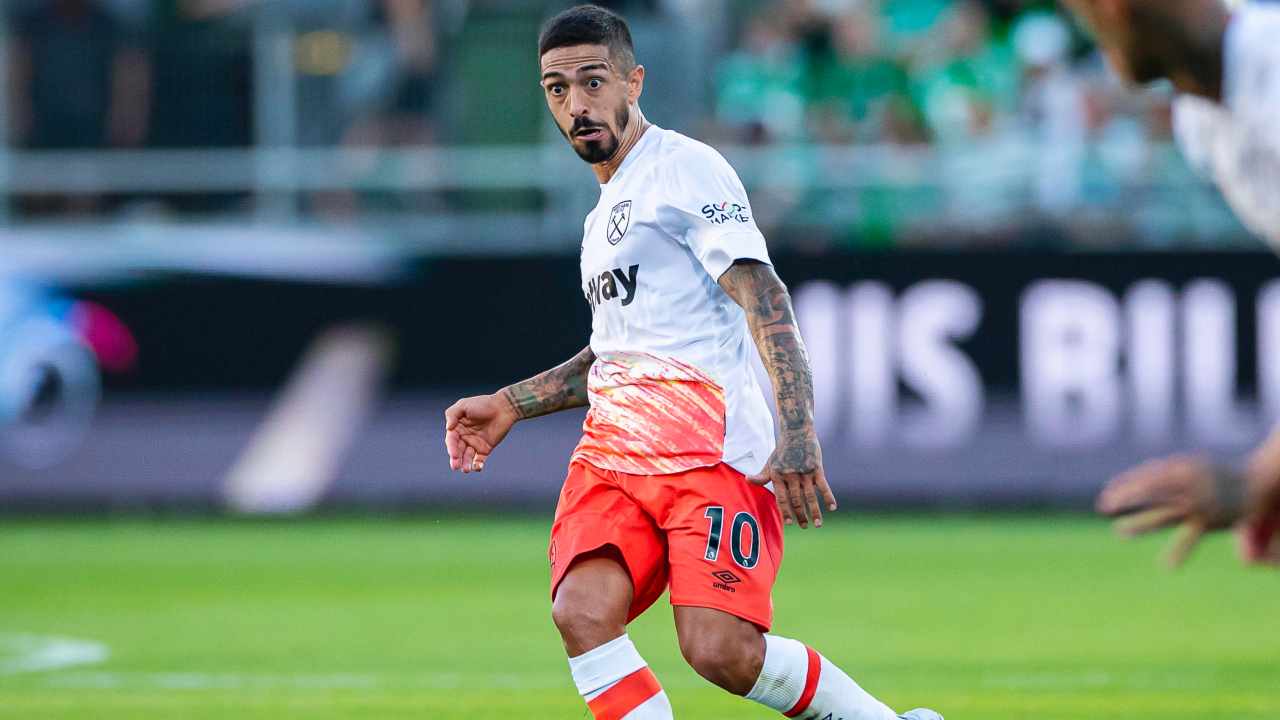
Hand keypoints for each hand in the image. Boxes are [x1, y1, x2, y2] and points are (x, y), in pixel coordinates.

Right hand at [444, 393, 518, 472]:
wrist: (504, 408)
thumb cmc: (483, 404)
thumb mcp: (464, 405)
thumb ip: (452, 414)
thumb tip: (448, 428)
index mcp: (457, 428)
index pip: (451, 440)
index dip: (451, 448)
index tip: (454, 454)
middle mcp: (464, 437)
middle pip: (458, 451)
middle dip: (456, 459)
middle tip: (456, 466)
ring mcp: (475, 444)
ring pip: (467, 457)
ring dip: (465, 464)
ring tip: (466, 469)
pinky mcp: (485, 449)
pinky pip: (479, 460)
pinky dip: (477, 465)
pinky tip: (477, 467)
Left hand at [749, 433, 836, 528]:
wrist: (796, 432)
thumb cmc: (782, 451)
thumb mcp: (770, 463)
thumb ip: (762, 475)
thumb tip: (747, 480)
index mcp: (778, 476)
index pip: (781, 498)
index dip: (785, 511)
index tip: (789, 524)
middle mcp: (790, 476)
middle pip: (796, 500)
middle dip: (800, 515)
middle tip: (804, 526)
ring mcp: (804, 472)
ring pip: (810, 496)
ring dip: (814, 511)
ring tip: (818, 524)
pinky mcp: (817, 468)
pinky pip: (823, 486)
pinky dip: (828, 497)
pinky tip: (832, 508)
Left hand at [1096, 455, 1245, 566]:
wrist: (1257, 483)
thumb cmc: (1217, 474)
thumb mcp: (1190, 466)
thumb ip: (1165, 475)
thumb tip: (1135, 482)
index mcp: (1180, 468)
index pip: (1146, 476)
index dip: (1124, 484)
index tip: (1105, 494)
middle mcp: (1187, 485)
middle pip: (1150, 492)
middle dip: (1126, 498)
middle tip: (1103, 507)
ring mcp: (1197, 504)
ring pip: (1164, 514)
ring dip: (1140, 524)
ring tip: (1118, 532)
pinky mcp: (1208, 521)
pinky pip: (1190, 538)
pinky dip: (1179, 552)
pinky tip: (1167, 566)